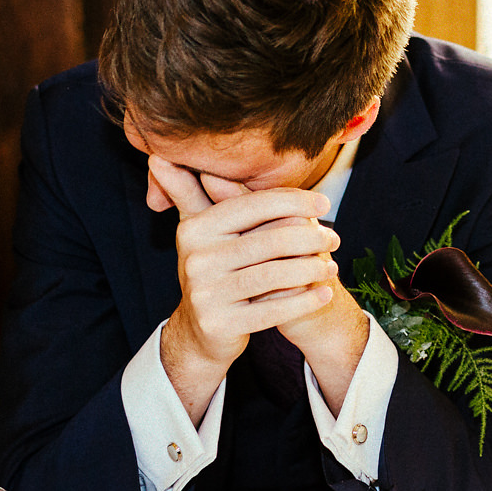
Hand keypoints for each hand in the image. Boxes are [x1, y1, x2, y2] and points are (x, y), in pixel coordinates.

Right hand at [151, 156, 341, 416]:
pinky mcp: (221, 325)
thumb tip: (157, 159)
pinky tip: (325, 293)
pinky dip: (304, 301)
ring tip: (332, 266)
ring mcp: (206, 295)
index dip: (293, 200)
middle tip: (334, 239)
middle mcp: (196, 259)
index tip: (324, 202)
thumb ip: (188, 192)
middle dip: (310, 237)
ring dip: (312, 269)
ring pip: (275, 275)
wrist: (200, 331)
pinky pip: (273, 310)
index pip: (253, 205)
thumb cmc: (212, 269)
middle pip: (270, 241)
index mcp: (195, 229)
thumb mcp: (199, 231)